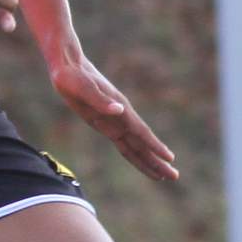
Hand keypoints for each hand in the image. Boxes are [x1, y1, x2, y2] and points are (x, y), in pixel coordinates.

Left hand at [52, 57, 178, 181]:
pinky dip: (133, 153)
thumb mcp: (82, 87)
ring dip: (148, 161)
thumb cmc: (73, 75)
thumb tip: (119, 110)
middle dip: (157, 161)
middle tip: (174, 176)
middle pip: (142, 144)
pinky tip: (141, 160)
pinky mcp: (103, 123)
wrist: (67, 65)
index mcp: (119, 110)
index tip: (169, 158)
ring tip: (162, 176)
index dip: (154, 146)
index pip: (141, 132)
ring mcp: (113, 121)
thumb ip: (99, 100)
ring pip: (134, 146)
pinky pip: (122, 143)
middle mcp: (120, 117)